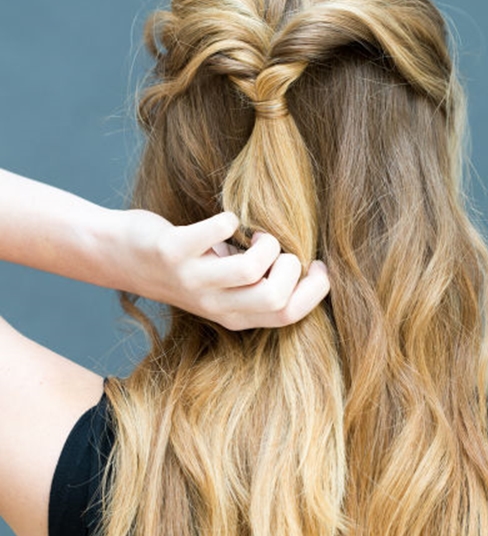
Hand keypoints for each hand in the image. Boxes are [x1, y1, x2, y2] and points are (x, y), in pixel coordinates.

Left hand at [120, 209, 329, 329]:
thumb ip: (254, 284)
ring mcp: (192, 279)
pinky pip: (216, 231)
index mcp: (233, 315)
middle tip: (275, 249)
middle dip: (290, 266)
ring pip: (251, 270)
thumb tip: (300, 264)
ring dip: (265, 242)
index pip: (288, 315)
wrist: (122, 256)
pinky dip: (227, 220)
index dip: (314, 291)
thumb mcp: (221, 288)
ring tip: (254, 235)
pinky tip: (222, 222)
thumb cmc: (184, 266)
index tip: (317, 266)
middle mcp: (214, 305)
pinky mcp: (172, 251)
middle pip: (276, 298)